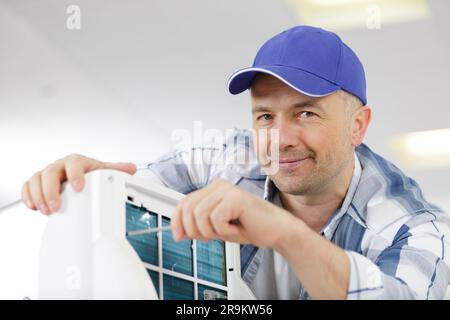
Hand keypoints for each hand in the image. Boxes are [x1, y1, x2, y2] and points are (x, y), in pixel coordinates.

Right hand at [21, 154, 135, 214]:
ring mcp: (47, 173)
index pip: (74, 162)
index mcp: (77, 161)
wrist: (77, 177)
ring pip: (37, 179)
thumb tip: (131, 168)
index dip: (75, 174)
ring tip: (47, 211)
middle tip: (57, 206)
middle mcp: (60, 165)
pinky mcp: (37, 182)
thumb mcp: (103, 171)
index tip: (78, 187)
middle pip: (50, 172)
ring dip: (39, 196)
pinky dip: (28, 196)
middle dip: (52, 190)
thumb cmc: (90, 174)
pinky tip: (34, 207)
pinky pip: (27, 185)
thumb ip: (116, 170)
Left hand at [170, 178, 296, 246]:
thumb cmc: (250, 227)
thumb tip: (178, 231)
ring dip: (210, 231)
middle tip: (211, 237)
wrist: (276, 231)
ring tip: (226, 232)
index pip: (184, 202)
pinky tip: (236, 228)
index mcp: (212, 190)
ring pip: (199, 214)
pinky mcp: (236, 198)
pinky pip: (215, 218)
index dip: (177, 221)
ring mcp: (227, 190)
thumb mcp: (217, 229)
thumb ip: (198, 226)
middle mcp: (218, 186)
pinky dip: (224, 231)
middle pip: (188, 208)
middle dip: (194, 230)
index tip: (178, 236)